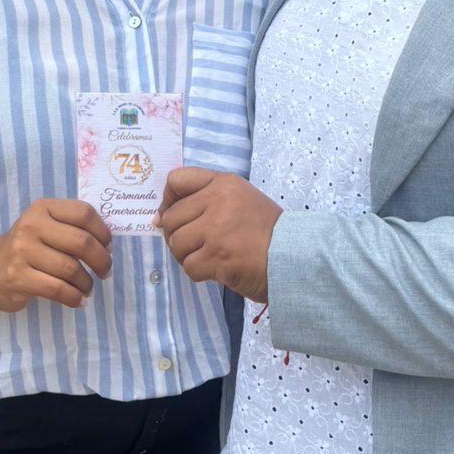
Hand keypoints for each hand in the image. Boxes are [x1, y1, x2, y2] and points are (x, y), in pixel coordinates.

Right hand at [0, 199, 110, 312]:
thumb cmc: (27, 247)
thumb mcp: (45, 226)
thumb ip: (71, 227)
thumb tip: (108, 245)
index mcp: (42, 208)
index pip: (83, 213)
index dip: (103, 232)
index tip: (108, 247)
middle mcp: (31, 226)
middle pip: (82, 242)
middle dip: (101, 260)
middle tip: (105, 271)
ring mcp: (22, 252)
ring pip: (71, 269)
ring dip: (87, 283)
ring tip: (88, 288)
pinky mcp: (18, 277)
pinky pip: (58, 289)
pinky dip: (74, 297)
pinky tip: (78, 300)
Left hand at [158, 169, 280, 303]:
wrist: (296, 256)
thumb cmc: (267, 231)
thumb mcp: (239, 201)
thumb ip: (203, 202)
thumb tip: (157, 219)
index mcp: (224, 183)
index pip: (176, 180)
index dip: (168, 201)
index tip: (176, 217)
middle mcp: (218, 200)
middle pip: (171, 218)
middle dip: (178, 236)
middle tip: (199, 245)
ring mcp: (216, 228)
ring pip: (176, 243)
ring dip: (188, 256)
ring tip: (209, 257)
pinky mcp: (217, 256)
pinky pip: (188, 266)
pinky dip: (199, 272)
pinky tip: (217, 269)